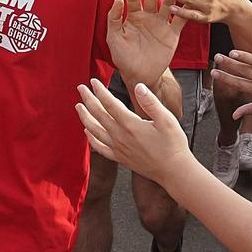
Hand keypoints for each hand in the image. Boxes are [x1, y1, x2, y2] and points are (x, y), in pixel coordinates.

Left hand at [76, 76, 191, 189]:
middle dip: (88, 99)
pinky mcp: (119, 158)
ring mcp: (118, 148)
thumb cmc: (173, 144)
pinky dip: (91, 138)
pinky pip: (99, 147)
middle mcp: (120, 136)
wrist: (173, 171)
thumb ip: (151, 102)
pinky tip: (87, 131)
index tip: (93, 81)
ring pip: (94, 130)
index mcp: (130, 124)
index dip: (100, 91)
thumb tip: (138, 86)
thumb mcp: (167, 119)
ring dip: (85, 117)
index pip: (110, 103)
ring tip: (78, 106)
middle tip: (80, 88)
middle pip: (98, 114)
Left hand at [106, 0, 180, 93]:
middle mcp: (148, 17)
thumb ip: (114, 19)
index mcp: (134, 17)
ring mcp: (161, 24)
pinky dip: (185, 11)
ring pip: (168, 4)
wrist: (140, 75)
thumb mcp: (114, 38)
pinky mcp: (172, 34)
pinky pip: (180, 21)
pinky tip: (190, 1)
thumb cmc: (123, 57)